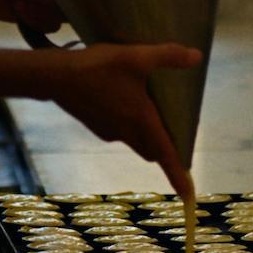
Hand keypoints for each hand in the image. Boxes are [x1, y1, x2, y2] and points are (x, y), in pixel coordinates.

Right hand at [42, 41, 200, 195]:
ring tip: (151, 108)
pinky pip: (120, 132)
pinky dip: (128, 123)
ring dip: (146, 134)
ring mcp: (109, 132)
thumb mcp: (135, 56)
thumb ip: (167, 56)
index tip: (189, 196)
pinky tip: (123, 99)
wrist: (55, 76)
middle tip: (177, 130)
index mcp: (142, 121)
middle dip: (165, 149)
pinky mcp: (96, 127)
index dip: (179, 176)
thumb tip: (197, 56)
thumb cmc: (97, 68)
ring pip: (136, 141)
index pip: (166, 156)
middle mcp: (126, 132)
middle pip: (153, 151)